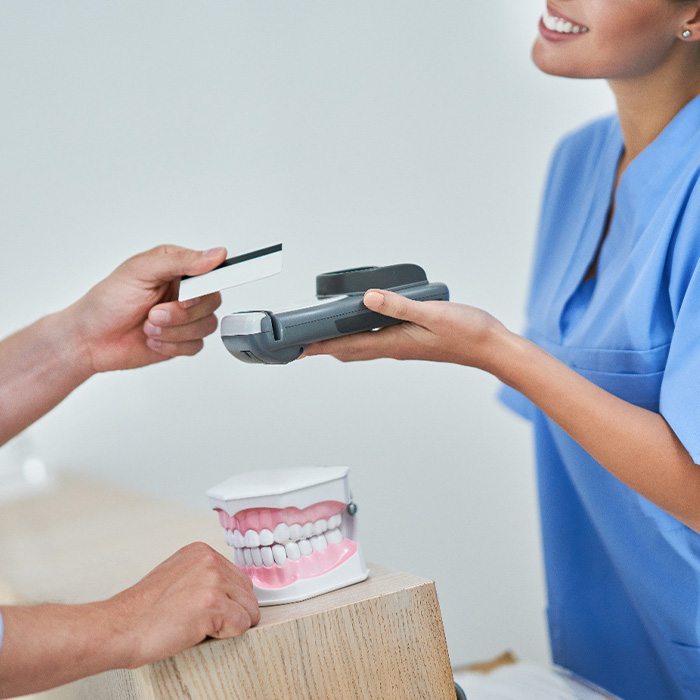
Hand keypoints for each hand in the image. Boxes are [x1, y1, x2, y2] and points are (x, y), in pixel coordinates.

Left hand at [67, 245, 226, 372]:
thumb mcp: (141, 270)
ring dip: (174, 330)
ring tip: (149, 325)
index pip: (212, 272)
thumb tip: (214, 254)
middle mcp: (184, 292)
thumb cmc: (107, 302)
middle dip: (181, 313)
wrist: (90, 340)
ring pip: (206, 326)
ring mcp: (184, 318)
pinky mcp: (182, 340)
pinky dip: (172, 345)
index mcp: (178, 269)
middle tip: (155, 312)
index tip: (189, 297)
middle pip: (211, 302)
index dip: (207, 286)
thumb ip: (180, 261)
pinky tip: (152, 339)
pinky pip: (196, 346)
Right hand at [107, 542, 259, 667]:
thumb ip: (205, 576)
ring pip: (248, 610)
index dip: (227, 600)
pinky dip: (226, 636)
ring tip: (197, 625)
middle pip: (247, 592)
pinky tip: (199, 632)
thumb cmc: (143, 610)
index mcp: (201, 551)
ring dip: (228, 625)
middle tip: (200, 621)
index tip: (206, 609)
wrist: (120, 628)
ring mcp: (212, 580)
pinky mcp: (213, 604)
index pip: (238, 577)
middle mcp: (209, 560)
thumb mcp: (178, 577)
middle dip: (232, 612)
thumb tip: (232, 591)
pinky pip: (241, 625)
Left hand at [303, 288, 507, 369]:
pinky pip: (377, 339)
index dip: (321, 347)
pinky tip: (363, 322)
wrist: (491, 347)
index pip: (348, 347)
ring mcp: (403, 345)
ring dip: (341, 342)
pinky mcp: (412, 340)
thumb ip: (399, 306)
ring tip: (323, 334)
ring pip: (363, 346)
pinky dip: (361, 334)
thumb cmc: (468, 333)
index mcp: (394, 343)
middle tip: (303, 342)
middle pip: (350, 350)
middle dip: (325, 346)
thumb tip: (367, 298)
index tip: (299, 349)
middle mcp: (394, 347)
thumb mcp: (432, 313)